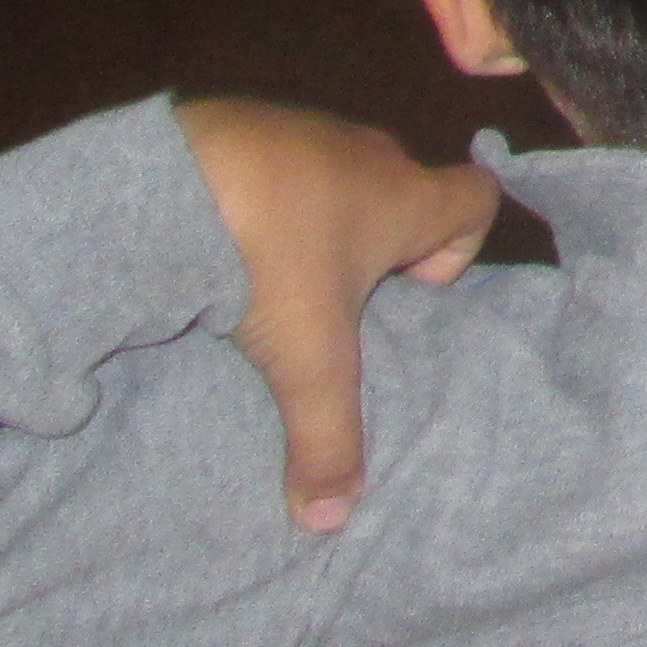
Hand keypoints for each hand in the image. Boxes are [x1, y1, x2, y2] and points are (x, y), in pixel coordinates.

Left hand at [172, 101, 499, 533]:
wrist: (168, 176)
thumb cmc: (268, 258)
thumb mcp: (304, 362)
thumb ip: (326, 439)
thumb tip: (332, 522)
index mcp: (406, 197)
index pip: (478, 198)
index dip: (459, 248)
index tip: (409, 294)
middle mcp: (370, 153)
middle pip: (403, 195)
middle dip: (375, 251)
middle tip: (327, 310)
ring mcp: (304, 131)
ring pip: (334, 180)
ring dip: (312, 224)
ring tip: (259, 282)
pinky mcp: (242, 123)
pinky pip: (272, 164)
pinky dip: (256, 200)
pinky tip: (212, 245)